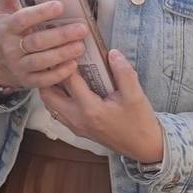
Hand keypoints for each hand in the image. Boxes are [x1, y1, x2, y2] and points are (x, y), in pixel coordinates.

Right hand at [0, 0, 88, 90]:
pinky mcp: (28, 81)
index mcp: (8, 28)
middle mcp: (12, 48)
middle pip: (37, 42)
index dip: (41, 13)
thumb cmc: (10, 34)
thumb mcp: (6, 13)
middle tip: (82, 28)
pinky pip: (44, 80)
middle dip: (60, 35)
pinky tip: (74, 65)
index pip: (23, 20)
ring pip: (41, 61)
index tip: (60, 6)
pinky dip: (59, 74)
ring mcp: (20, 66)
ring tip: (81, 46)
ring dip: (62, 54)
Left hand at [34, 50, 165, 161]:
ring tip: (63, 69)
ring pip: (50, 104)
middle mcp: (77, 119)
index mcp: (90, 109)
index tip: (69, 46)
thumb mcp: (136, 96)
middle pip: (48, 94)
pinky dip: (58, 96)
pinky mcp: (77, 129)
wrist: (143, 147)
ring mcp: (75, 126)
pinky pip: (58, 110)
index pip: (69, 80)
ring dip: (51, 86)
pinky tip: (70, 86)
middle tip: (59, 57)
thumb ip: (123, 73)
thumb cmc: (140, 122)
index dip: (67, 60)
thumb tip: (112, 53)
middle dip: (50, 74)